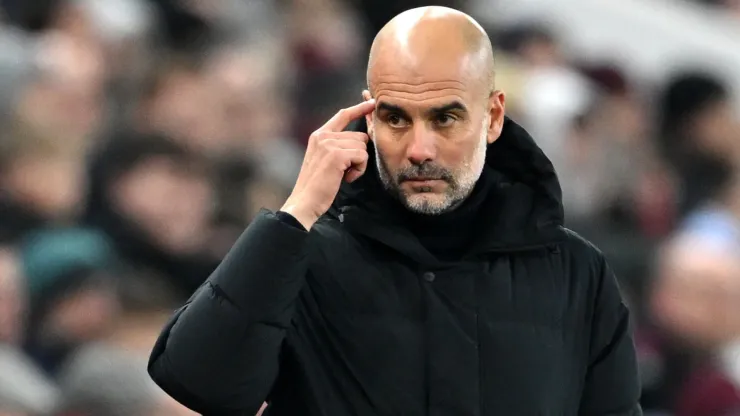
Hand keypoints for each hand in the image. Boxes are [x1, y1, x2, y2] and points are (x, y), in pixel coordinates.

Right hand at [281, 99, 375, 229]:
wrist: (305, 201)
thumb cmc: (318, 186)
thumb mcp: (324, 159)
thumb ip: (337, 146)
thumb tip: (361, 139)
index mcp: (319, 135)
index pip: (342, 115)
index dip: (359, 108)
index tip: (371, 102)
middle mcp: (323, 135)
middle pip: (359, 135)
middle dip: (358, 155)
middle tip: (344, 171)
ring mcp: (329, 144)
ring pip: (362, 147)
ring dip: (359, 164)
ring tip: (343, 175)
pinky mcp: (337, 154)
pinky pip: (362, 156)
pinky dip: (359, 170)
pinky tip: (345, 178)